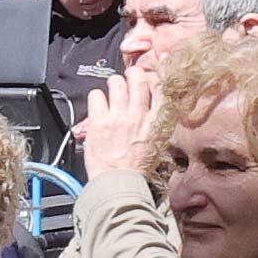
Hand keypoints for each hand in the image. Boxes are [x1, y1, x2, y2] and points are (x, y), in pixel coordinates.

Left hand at [76, 63, 160, 180]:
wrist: (119, 183)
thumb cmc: (137, 169)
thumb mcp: (157, 144)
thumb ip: (156, 123)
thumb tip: (153, 108)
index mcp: (157, 122)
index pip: (161, 89)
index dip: (156, 76)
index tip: (151, 74)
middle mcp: (139, 116)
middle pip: (138, 80)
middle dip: (133, 73)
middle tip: (129, 75)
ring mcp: (118, 118)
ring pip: (116, 83)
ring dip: (114, 82)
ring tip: (113, 88)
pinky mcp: (99, 122)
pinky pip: (97, 96)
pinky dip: (97, 97)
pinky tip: (99, 104)